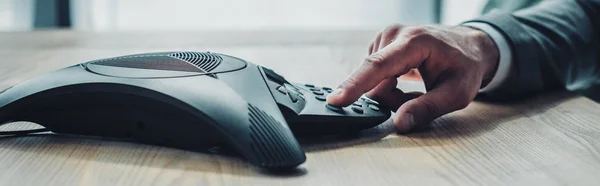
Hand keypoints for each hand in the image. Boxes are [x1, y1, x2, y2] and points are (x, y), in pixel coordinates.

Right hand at [326, 24, 499, 131]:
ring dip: (391, 93)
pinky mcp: (381, 44)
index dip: (356, 84)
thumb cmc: (465, 68)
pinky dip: (388, 85)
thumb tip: (400, 124)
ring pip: (373, 81)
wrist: (470, 48)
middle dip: (392, 98)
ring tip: (415, 88)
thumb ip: (427, 109)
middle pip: (374, 79)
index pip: (378, 66)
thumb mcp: (455, 94)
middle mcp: (395, 34)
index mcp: (414, 42)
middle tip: (416, 99)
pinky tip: (406, 80)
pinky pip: (374, 76)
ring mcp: (386, 37)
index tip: (336, 99)